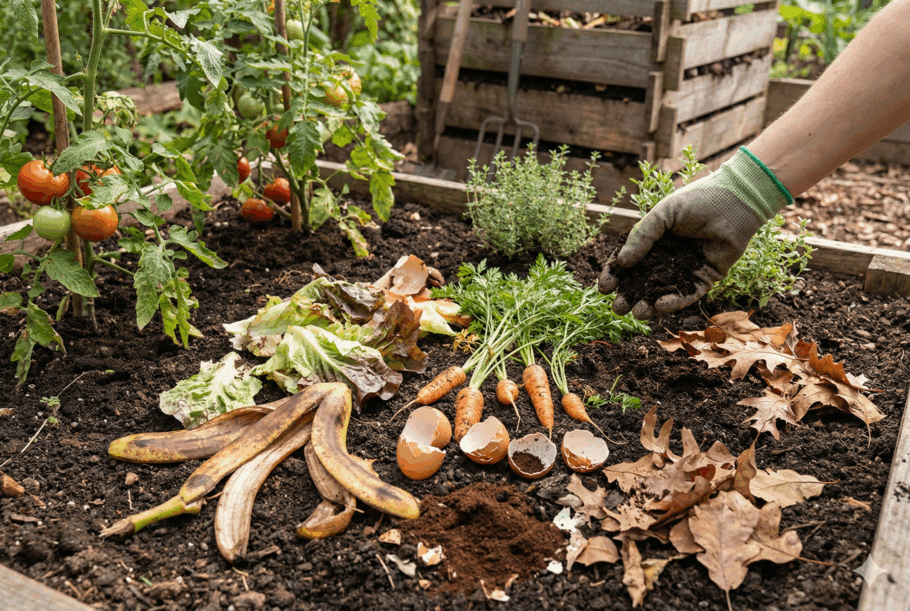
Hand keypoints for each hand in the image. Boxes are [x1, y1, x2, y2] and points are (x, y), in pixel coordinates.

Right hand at [598, 148, 791, 318]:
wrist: (736, 202)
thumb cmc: (698, 201)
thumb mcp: (663, 214)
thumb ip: (641, 237)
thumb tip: (621, 262)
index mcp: (654, 241)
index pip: (629, 261)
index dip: (615, 274)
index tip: (603, 287)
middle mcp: (668, 257)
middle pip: (643, 281)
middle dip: (629, 295)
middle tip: (617, 308)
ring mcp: (686, 270)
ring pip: (663, 292)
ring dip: (648, 304)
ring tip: (636, 313)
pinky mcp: (705, 279)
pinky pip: (687, 295)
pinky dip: (673, 302)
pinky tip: (659, 306)